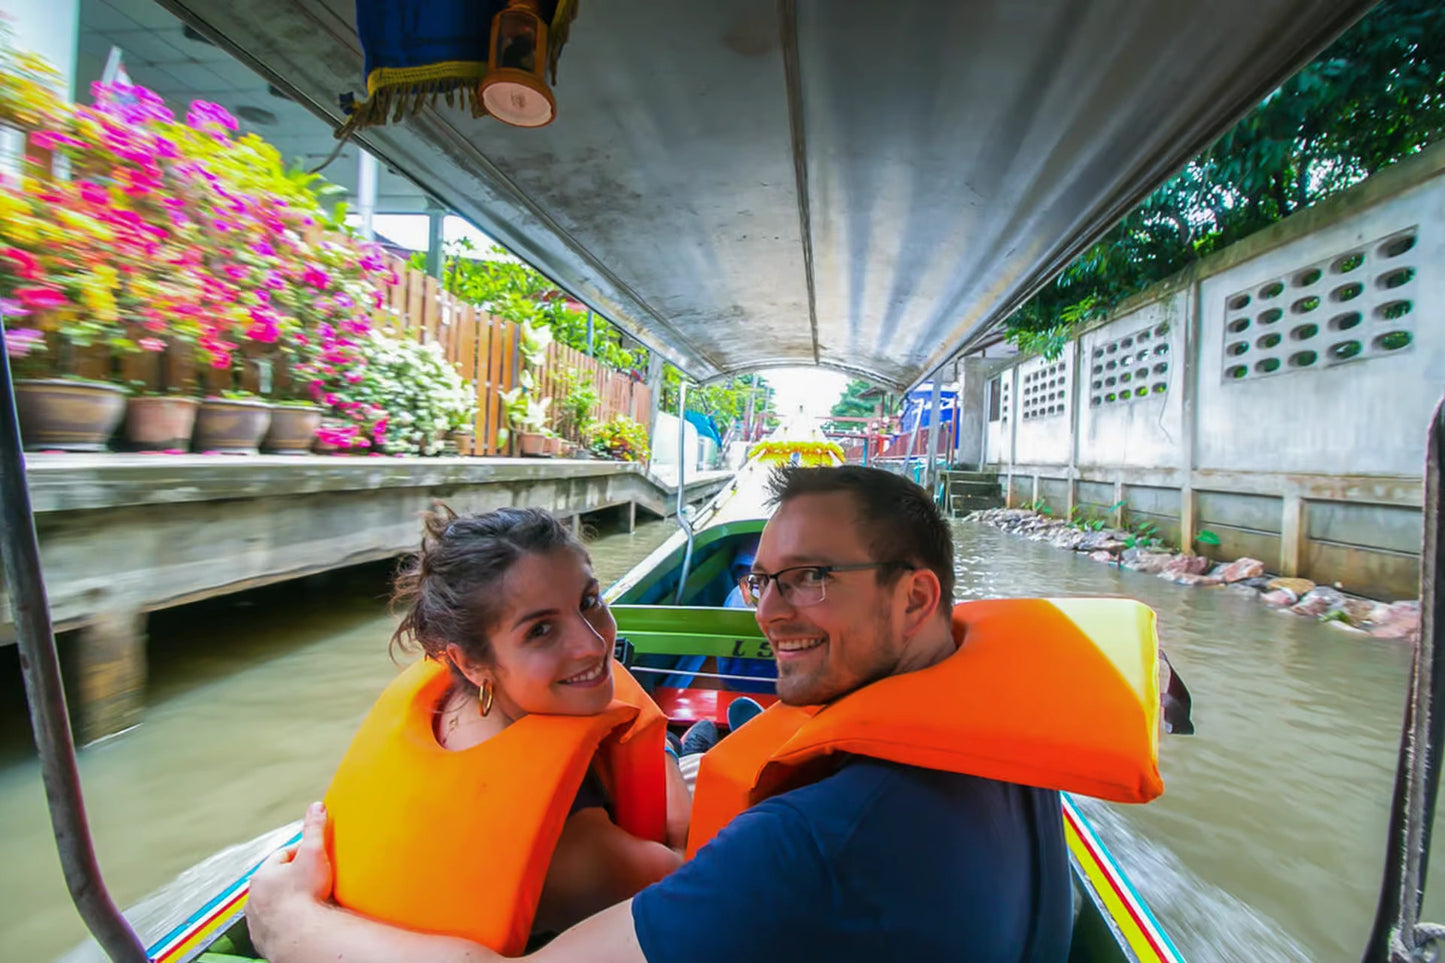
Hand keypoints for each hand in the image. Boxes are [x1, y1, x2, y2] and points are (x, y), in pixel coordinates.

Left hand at [248, 801, 334, 957]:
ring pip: (273, 904)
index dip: (302, 854)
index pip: (283, 856)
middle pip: (276, 881)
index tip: (317, 857)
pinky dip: (285, 922)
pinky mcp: (263, 938)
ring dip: (287, 901)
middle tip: (315, 880)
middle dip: (293, 878)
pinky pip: (274, 926)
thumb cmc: (304, 895)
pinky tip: (300, 922)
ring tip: (309, 903)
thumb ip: (314, 829)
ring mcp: (257, 919)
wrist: (299, 936)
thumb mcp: (313, 853)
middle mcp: (254, 897)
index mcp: (263, 875)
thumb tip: (317, 806)